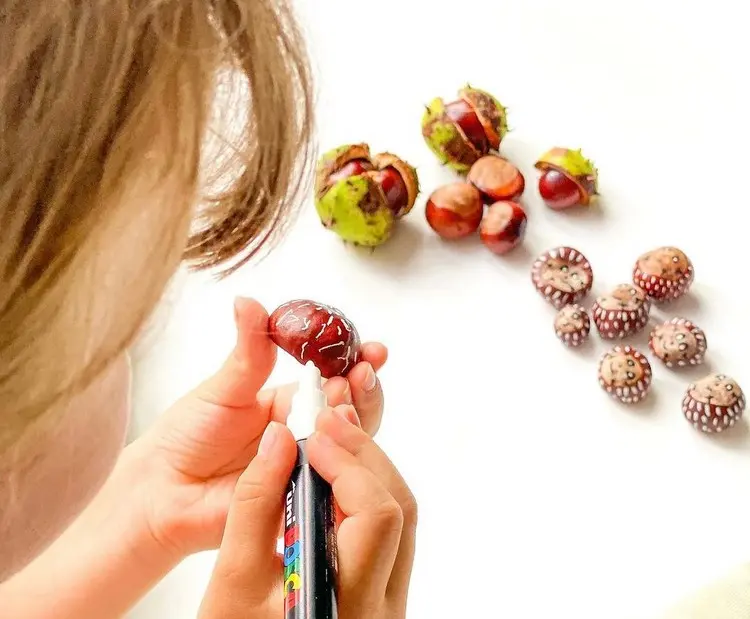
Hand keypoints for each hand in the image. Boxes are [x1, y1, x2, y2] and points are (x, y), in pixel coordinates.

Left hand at [125, 297, 387, 559]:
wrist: (161, 488)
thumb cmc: (187, 436)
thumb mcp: (224, 386)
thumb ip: (249, 349)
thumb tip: (248, 301)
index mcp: (290, 403)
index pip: (336, 378)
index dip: (356, 362)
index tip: (371, 350)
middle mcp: (304, 434)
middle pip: (353, 410)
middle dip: (365, 388)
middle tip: (361, 371)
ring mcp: (305, 466)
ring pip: (349, 445)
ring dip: (356, 419)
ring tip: (343, 398)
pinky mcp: (301, 498)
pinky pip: (331, 484)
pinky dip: (342, 464)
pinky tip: (337, 445)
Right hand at [197, 406, 416, 617]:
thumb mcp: (230, 585)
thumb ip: (255, 506)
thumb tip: (278, 441)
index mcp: (349, 606)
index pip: (376, 515)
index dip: (348, 462)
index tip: (313, 433)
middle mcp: (384, 609)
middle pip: (399, 509)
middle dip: (363, 455)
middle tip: (327, 422)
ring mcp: (389, 605)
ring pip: (399, 519)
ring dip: (367, 472)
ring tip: (329, 441)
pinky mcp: (381, 598)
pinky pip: (387, 535)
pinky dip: (363, 497)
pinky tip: (333, 482)